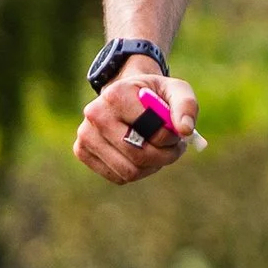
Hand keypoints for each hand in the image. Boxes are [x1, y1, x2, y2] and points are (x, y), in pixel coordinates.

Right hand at [73, 64, 201, 184]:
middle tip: (174, 147)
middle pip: (138, 155)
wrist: (126, 96)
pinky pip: (119, 178)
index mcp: (117, 94)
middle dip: (164, 156)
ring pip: (129, 171)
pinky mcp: (82, 152)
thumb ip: (186, 105)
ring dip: (153, 166)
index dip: (170, 135)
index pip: (151, 129)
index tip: (175, 129)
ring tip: (159, 150)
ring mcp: (85, 134)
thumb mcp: (175, 90)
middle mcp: (95, 114)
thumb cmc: (153, 95)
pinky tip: (141, 155)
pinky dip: (138, 172)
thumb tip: (185, 130)